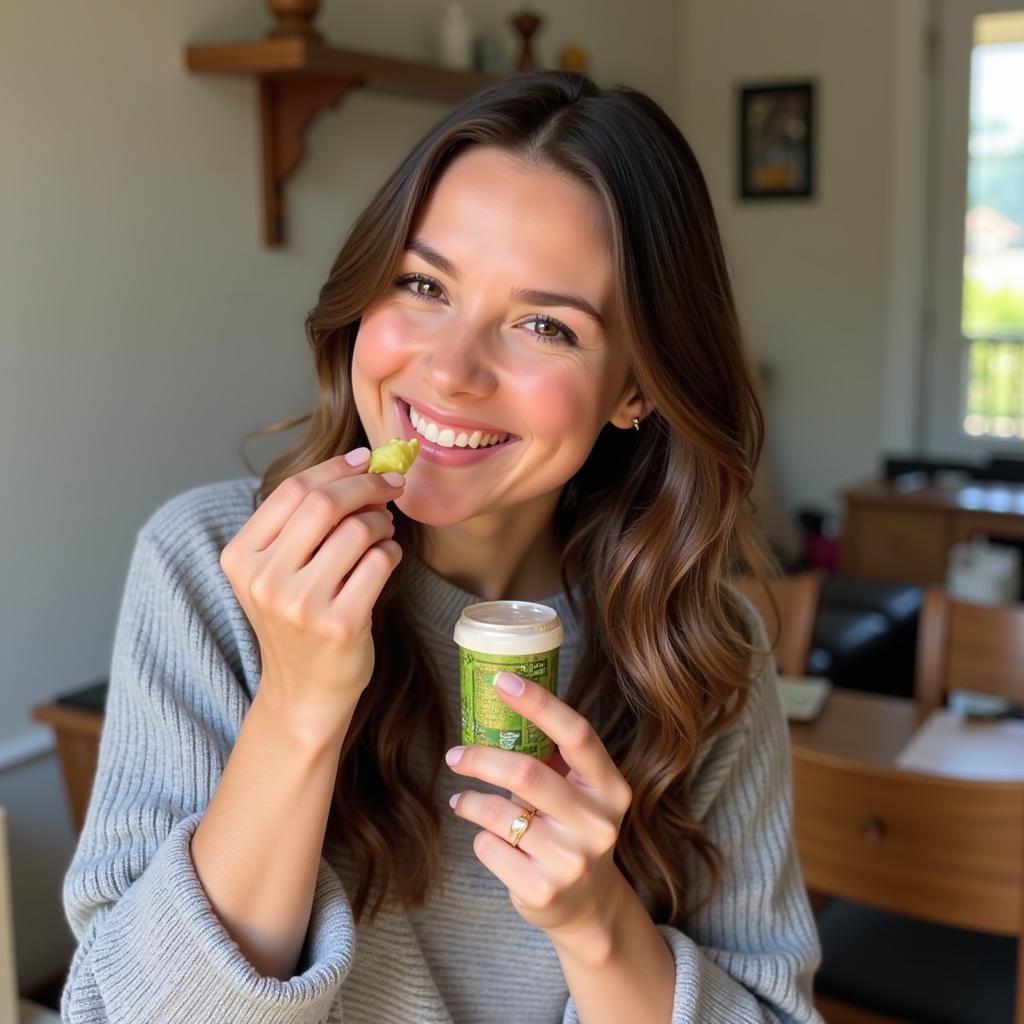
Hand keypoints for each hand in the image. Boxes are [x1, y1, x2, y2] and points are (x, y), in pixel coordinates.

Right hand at [219, 450, 405, 743]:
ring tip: (382, 533)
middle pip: (325, 503)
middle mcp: (264, 580)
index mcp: (240, 557)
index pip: (292, 490)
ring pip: (357, 530)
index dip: (335, 468)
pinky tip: (386, 561)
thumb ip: (303, 521)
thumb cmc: (299, 620)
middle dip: (367, 485)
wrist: (305, 690)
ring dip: (381, 522)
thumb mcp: (278, 570)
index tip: (365, 460)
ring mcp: (301, 605)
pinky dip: (391, 552)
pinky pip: (379, 562)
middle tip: (390, 485)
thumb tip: (358, 462)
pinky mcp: (340, 624)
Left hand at [445, 672, 632, 942]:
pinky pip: (489, 848)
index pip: (576, 733)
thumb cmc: (572, 829)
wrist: (589, 906)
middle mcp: (598, 823)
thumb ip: (553, 757)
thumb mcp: (579, 793)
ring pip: (500, 814)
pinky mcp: (544, 891)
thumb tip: (501, 703)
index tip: (501, 681)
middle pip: (526, 772)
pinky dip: (480, 838)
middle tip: (455, 754)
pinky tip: (490, 841)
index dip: (538, 703)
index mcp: (610, 787)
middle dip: (481, 759)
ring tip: (463, 800)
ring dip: (472, 803)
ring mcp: (573, 861)